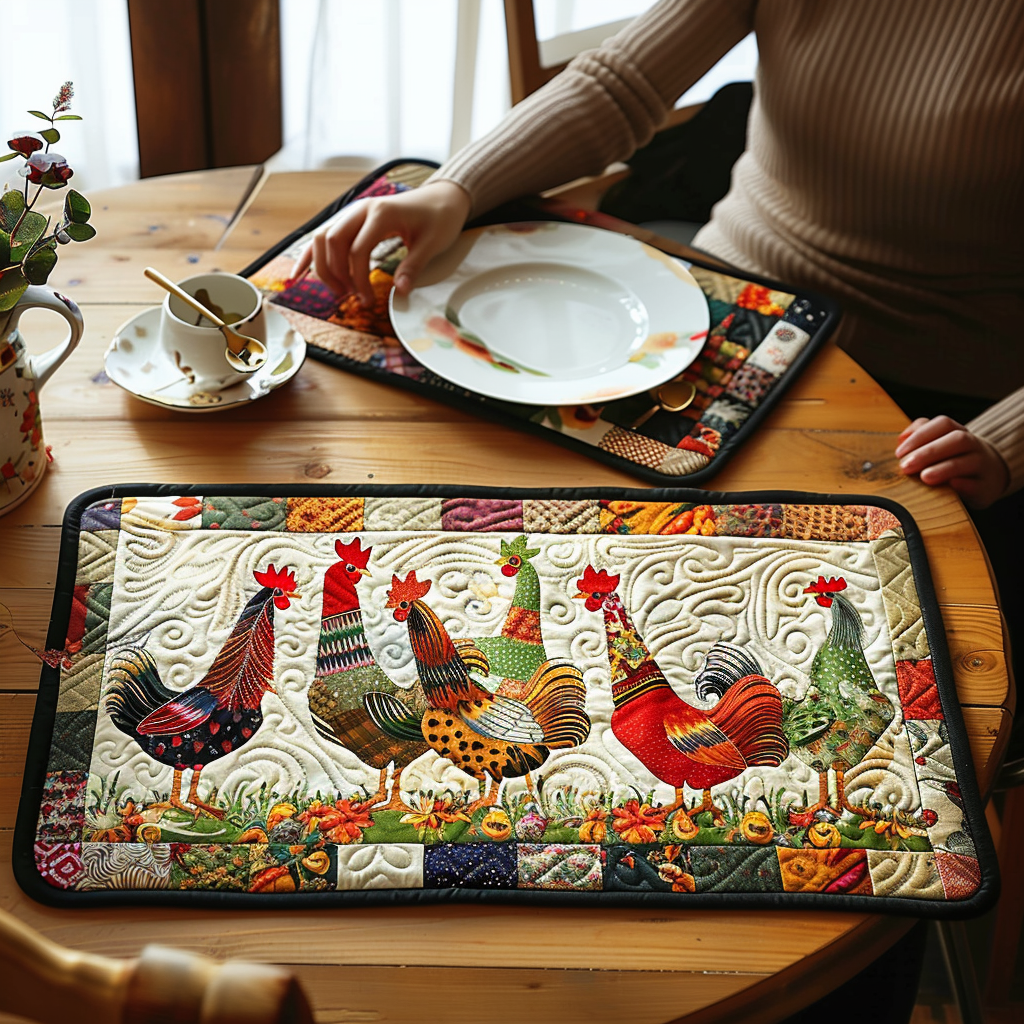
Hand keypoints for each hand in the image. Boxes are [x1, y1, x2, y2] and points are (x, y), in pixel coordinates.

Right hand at [291, 180, 471, 304]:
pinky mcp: (351, 219)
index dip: (358, 279)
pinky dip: (311, 255)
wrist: (442, 198)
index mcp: (381, 213)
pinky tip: (300, 273)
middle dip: (335, 273)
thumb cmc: (439, 218)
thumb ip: (413, 267)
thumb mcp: (432, 244)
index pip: (357, 250)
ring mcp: (353, 212)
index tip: (366, 299)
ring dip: (324, 266)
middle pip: (331, 241)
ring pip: (322, 237)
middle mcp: (361, 209)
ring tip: (340, 289)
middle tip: (350, 295)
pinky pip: (324, 235)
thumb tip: (400, 292)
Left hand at [895, 415, 1008, 508]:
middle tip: (905, 466)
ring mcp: (983, 465)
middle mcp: (974, 445)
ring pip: (969, 461)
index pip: (943, 424)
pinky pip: (978, 484)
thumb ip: (920, 436)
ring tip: (924, 477)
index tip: (899, 453)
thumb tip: (902, 438)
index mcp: (958, 431)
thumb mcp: (939, 443)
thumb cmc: (954, 457)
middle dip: (928, 452)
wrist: (990, 475)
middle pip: (957, 440)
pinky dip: (964, 484)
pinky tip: (950, 486)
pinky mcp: (987, 487)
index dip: (920, 436)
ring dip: (944, 468)